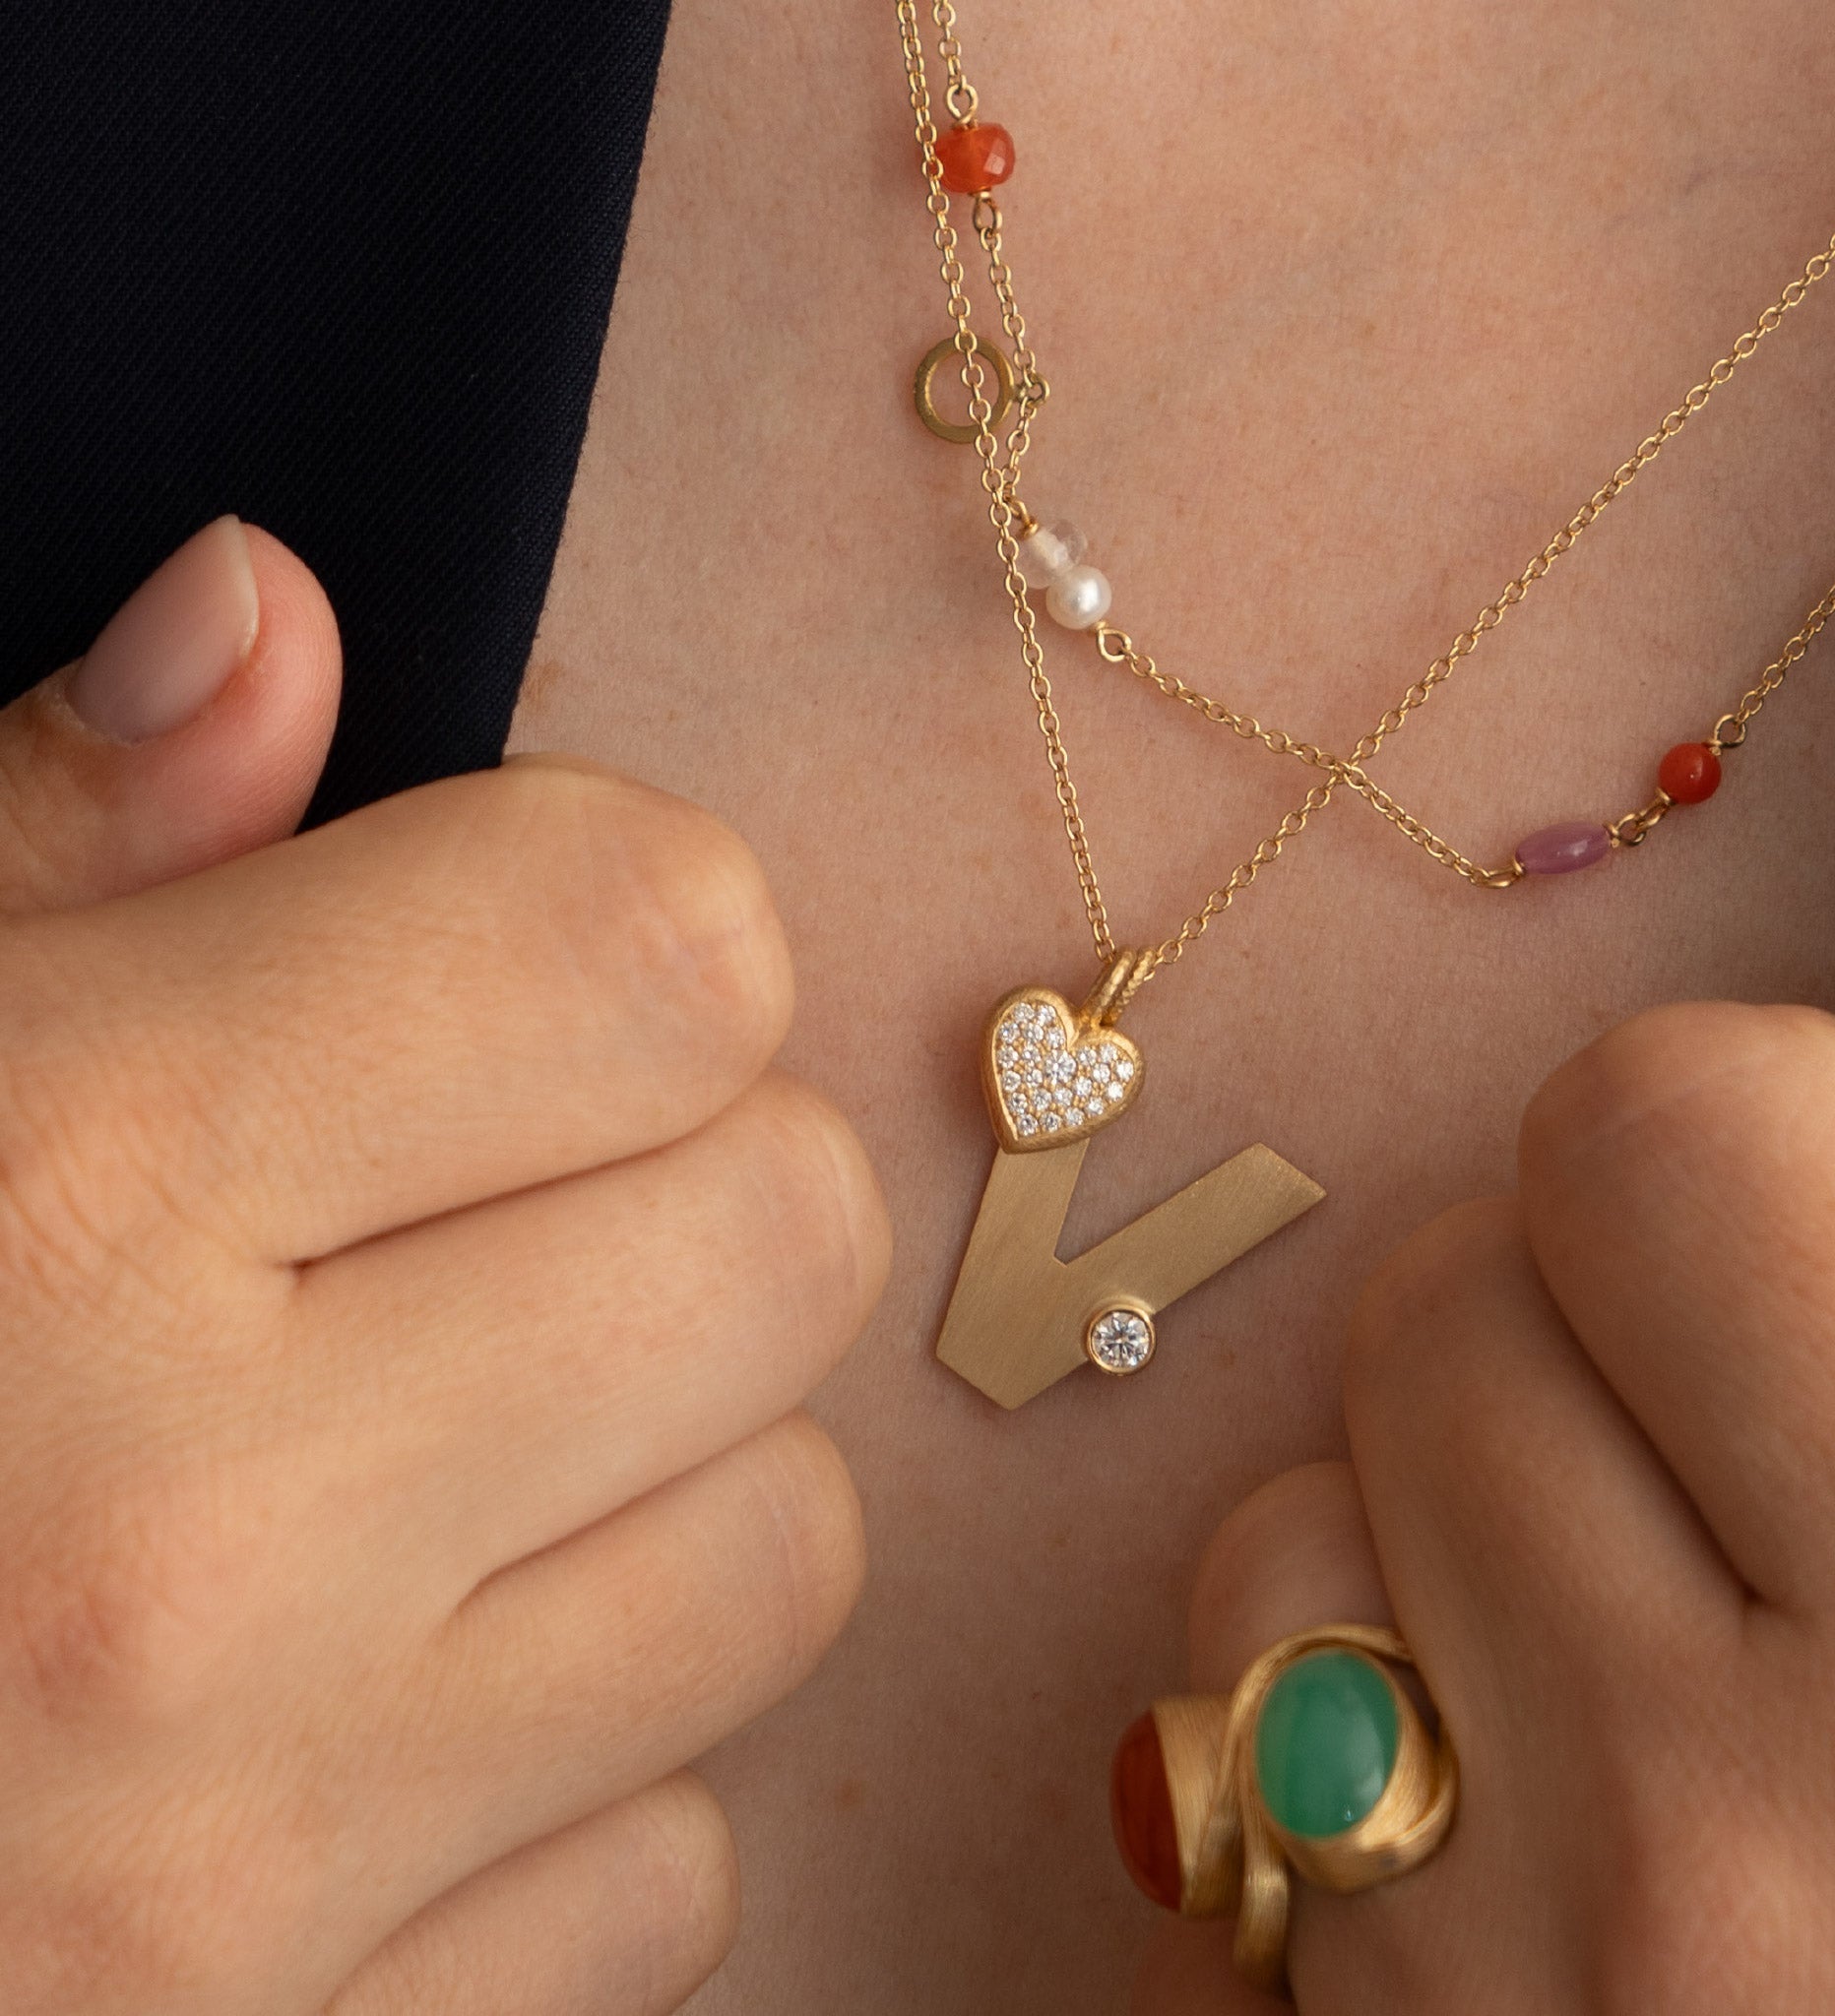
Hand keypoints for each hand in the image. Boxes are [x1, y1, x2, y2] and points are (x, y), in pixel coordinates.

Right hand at [0, 521, 889, 2013]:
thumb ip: (39, 841)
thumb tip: (271, 616)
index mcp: (54, 1206)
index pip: (664, 944)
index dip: (615, 914)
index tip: (500, 956)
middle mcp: (190, 1557)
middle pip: (795, 1227)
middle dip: (686, 1176)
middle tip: (472, 1207)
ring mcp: (262, 1874)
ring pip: (792, 1545)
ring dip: (665, 1472)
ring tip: (424, 1465)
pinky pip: (677, 1854)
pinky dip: (577, 1771)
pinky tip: (369, 1724)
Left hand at [1143, 1003, 1834, 2013]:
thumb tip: (1807, 1183)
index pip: (1668, 1138)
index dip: (1733, 1142)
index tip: (1783, 1224)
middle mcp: (1716, 1838)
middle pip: (1441, 1307)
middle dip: (1562, 1326)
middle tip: (1710, 1434)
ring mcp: (1485, 2010)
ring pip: (1281, 1532)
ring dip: (1416, 1539)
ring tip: (1615, 1651)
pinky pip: (1222, 1779)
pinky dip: (1342, 1749)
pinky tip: (1522, 1837)